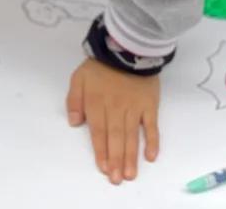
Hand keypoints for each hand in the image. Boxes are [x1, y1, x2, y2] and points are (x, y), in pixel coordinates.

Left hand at [66, 58, 159, 184]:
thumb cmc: (100, 64)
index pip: (98, 131)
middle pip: (115, 137)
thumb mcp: (78, 77)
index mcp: (96, 102)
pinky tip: (151, 156)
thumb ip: (74, 100)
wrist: (127, 47)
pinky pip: (151, 125)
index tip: (103, 168)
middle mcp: (116, 108)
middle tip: (117, 179)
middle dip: (116, 159)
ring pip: (132, 135)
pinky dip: (152, 141)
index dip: (101, 150)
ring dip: (131, 156)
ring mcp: (134, 107)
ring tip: (130, 174)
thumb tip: (74, 123)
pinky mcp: (149, 104)